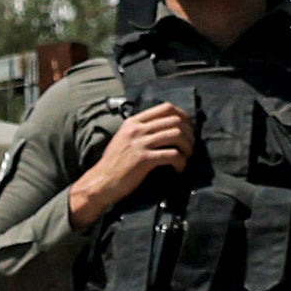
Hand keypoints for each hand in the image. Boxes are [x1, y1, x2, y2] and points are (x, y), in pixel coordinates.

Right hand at [65, 99, 196, 227]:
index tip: (188, 128)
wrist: (100, 182)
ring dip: (187, 147)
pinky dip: (181, 162)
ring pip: (177, 135)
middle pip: (175, 120)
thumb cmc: (114, 164)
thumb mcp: (124, 139)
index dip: (183, 116)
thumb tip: (166, 128)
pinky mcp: (143, 159)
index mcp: (133, 122)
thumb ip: (141, 130)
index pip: (166, 108)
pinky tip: (178, 168)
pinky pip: (172, 154)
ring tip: (186, 157)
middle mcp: (137, 129)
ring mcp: (139, 143)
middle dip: (189, 133)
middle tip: (190, 146)